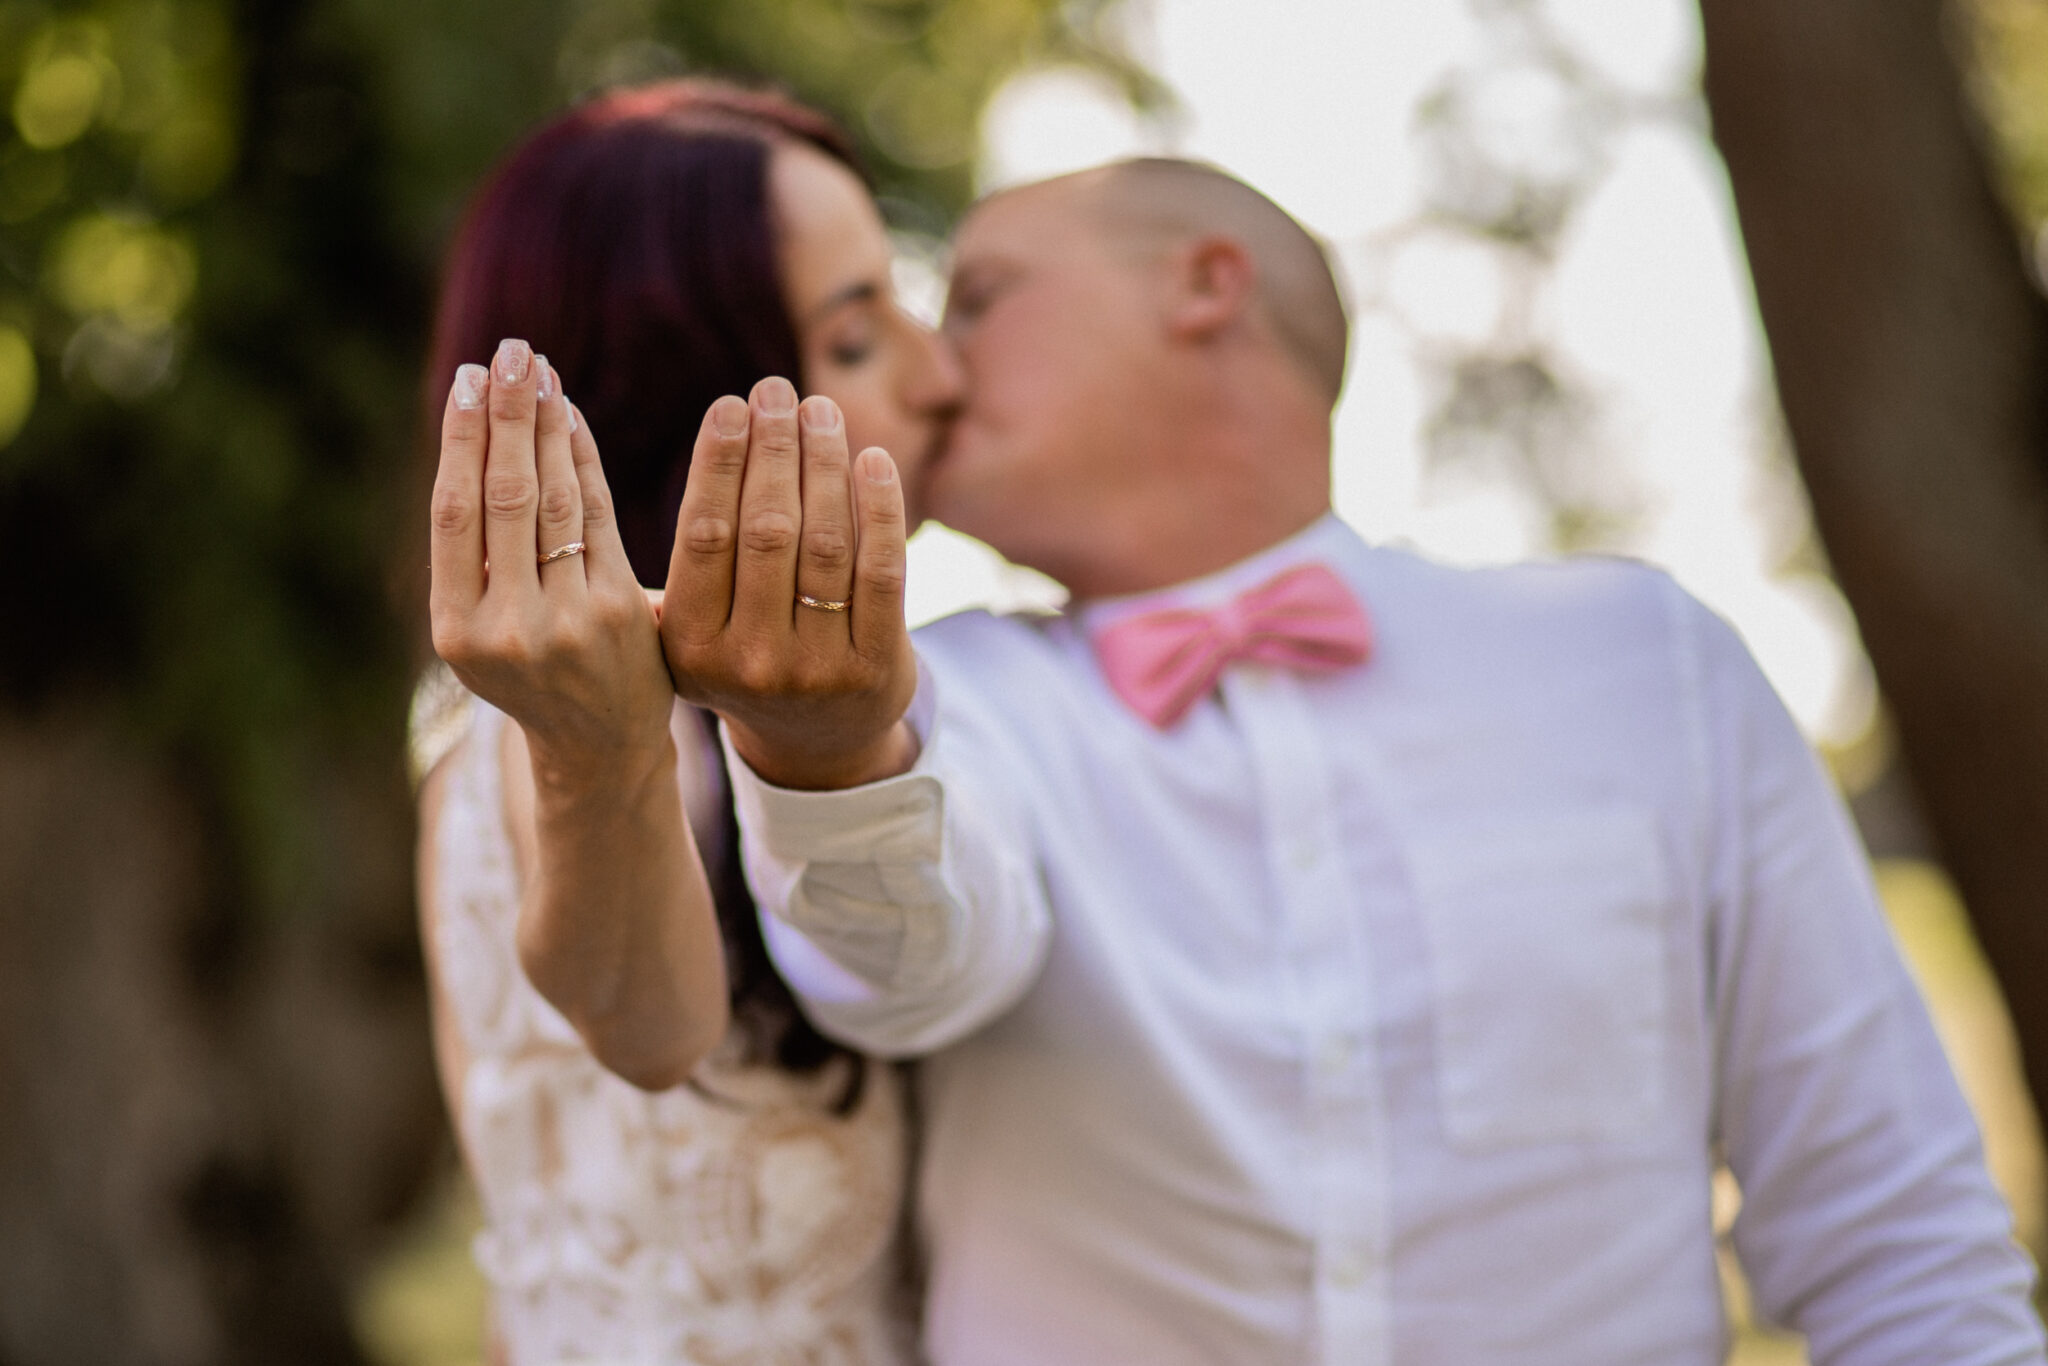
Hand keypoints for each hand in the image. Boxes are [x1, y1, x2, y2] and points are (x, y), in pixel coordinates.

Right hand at [428, 338, 674, 782]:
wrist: (598, 742)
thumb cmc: (531, 669)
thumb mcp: (482, 628)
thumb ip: (473, 554)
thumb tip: (476, 431)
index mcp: (456, 629)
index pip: (455, 514)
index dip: (462, 440)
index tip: (467, 380)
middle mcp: (506, 626)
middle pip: (504, 498)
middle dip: (507, 417)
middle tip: (509, 352)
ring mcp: (566, 621)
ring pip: (554, 503)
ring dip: (547, 428)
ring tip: (538, 372)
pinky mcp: (619, 613)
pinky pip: (598, 520)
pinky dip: (583, 463)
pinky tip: (572, 419)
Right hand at [660, 376, 918, 789]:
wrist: (816, 741)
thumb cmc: (745, 657)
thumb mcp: (695, 626)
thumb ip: (689, 556)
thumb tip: (686, 433)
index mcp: (689, 644)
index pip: (704, 534)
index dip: (718, 462)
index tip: (730, 404)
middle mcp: (748, 661)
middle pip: (766, 531)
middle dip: (773, 449)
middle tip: (777, 390)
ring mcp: (816, 670)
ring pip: (823, 544)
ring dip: (824, 464)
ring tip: (821, 411)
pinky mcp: (875, 668)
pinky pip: (880, 572)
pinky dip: (879, 509)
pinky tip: (872, 460)